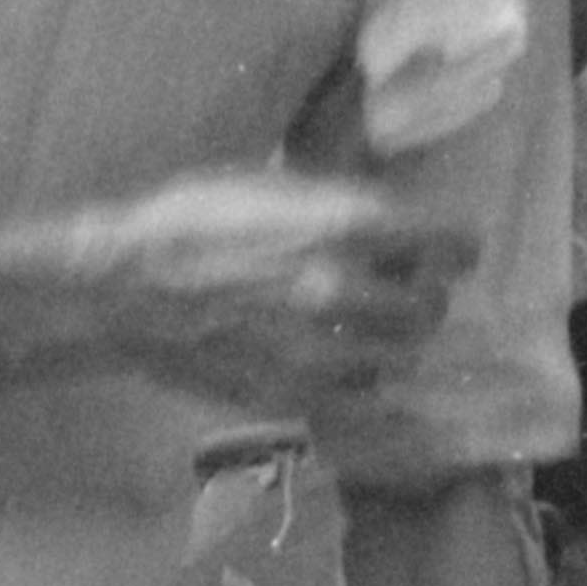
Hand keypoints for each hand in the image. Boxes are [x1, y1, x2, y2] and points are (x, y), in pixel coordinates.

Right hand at [52, 172, 479, 413]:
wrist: (127, 291)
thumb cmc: (193, 220)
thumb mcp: (276, 185)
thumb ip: (339, 206)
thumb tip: (386, 222)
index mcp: (344, 226)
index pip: (445, 241)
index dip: (460, 246)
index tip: (458, 250)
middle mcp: (341, 292)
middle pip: (426, 311)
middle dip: (424, 301)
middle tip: (410, 296)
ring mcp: (314, 354)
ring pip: (394, 363)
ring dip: (392, 349)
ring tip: (375, 337)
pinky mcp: (286, 397)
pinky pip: (350, 400)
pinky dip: (356, 385)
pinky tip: (340, 369)